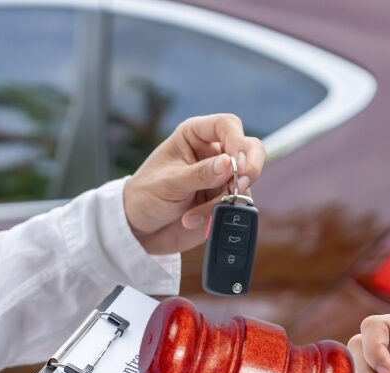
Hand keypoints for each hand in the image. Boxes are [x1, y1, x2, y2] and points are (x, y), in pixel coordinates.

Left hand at [123, 113, 265, 254]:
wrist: (139, 230)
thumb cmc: (145, 196)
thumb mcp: (168, 184)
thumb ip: (199, 174)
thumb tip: (228, 163)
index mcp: (195, 136)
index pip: (227, 125)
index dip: (237, 141)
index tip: (236, 164)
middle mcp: (213, 154)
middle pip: (250, 148)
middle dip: (250, 167)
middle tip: (239, 185)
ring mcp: (221, 179)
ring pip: (246, 181)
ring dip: (227, 199)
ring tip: (194, 214)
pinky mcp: (223, 202)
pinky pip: (237, 206)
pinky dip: (220, 215)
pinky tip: (193, 221)